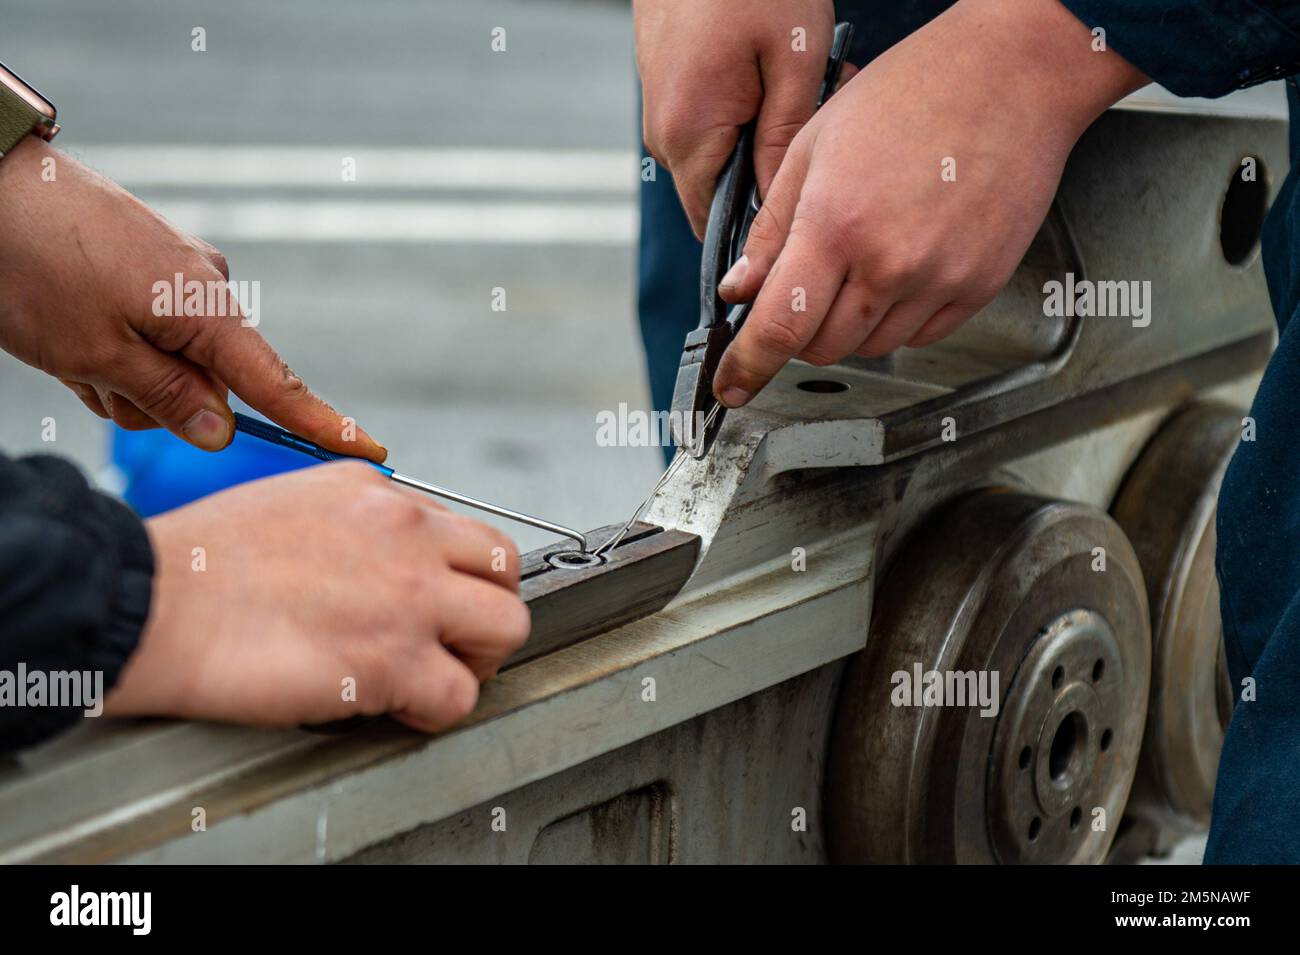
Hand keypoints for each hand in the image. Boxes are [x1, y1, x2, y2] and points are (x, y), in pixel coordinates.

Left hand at [0, 137, 383, 458]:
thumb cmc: (32, 265)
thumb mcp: (94, 353)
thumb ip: (167, 399)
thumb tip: (225, 431)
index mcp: (205, 309)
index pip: (278, 386)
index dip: (323, 425)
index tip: (371, 450)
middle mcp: (206, 287)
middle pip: (207, 385)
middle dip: (151, 400)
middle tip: (87, 377)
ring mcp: (177, 273)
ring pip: (168, 364)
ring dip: (119, 375)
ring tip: (68, 346)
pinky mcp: (149, 265)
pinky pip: (149, 332)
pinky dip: (112, 347)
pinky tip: (69, 327)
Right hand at [104, 462, 530, 731]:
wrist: (155, 600)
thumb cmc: (197, 564)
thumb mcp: (288, 503)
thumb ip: (350, 525)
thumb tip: (374, 563)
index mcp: (376, 493)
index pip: (461, 531)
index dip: (454, 576)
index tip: (435, 603)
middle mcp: (405, 533)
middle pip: (504, 569)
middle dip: (484, 609)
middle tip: (452, 641)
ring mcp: (409, 594)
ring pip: (507, 626)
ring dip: (476, 659)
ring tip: (434, 675)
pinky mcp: (394, 657)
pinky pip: (460, 695)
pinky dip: (437, 711)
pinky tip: (400, 708)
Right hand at [635, 0, 835, 237]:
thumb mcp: (793, 62)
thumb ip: (782, 143)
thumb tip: (775, 208)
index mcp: (688, 136)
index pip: (716, 225)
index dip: (761, 226)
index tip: (807, 197)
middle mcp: (664, 134)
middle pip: (722, 191)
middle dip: (773, 169)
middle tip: (820, 118)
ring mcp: (662, 112)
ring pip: (720, 157)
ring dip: (766, 135)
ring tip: (806, 87)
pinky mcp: (669, 90)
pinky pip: (710, 126)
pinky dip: (749, 112)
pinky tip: (778, 75)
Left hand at [712, 0, 1147, 405]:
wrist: (1009, 79)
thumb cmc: (911, 96)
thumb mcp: (812, 148)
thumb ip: (771, 230)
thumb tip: (739, 288)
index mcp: (835, 225)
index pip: (778, 327)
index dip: (746, 366)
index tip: (731, 386)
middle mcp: (887, 264)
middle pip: (821, 348)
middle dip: (799, 332)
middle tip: (805, 288)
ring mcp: (938, 281)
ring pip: (869, 348)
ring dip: (849, 325)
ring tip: (863, 260)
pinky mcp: (978, 288)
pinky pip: (919, 336)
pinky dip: (896, 318)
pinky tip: (902, 265)